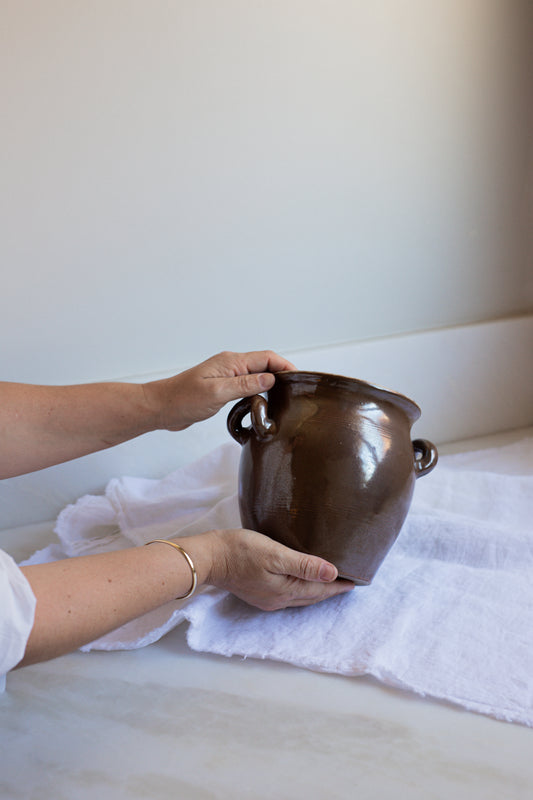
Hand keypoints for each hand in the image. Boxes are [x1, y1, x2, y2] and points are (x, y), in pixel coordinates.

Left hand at [144, 350, 295, 431]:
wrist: (161, 408)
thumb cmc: (183, 400)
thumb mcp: (217, 393)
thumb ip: (245, 385)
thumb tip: (271, 378)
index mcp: (231, 362)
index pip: (266, 358)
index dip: (285, 366)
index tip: (300, 378)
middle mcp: (231, 366)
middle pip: (264, 364)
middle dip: (282, 373)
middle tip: (297, 390)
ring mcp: (227, 377)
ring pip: (256, 375)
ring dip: (271, 383)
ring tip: (285, 398)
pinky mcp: (222, 388)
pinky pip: (247, 386)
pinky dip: (259, 392)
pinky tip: (263, 404)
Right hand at [193, 529, 354, 610]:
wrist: (210, 558)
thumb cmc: (241, 550)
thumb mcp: (275, 554)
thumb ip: (304, 564)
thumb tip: (332, 573)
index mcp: (286, 590)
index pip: (320, 590)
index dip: (338, 586)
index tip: (355, 582)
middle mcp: (279, 599)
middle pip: (312, 596)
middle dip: (330, 590)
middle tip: (347, 584)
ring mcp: (267, 598)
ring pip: (300, 597)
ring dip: (316, 591)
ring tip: (329, 584)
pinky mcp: (257, 593)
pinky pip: (287, 594)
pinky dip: (301, 589)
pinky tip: (300, 583)